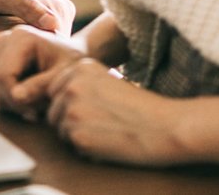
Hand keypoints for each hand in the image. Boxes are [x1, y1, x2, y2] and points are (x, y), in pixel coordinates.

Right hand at [0, 24, 85, 121]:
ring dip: (14, 101)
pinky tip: (32, 100)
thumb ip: (40, 87)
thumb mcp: (61, 77)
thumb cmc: (72, 64)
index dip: (14, 99)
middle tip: (39, 112)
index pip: (3, 75)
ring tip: (39, 104)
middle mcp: (6, 38)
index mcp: (21, 37)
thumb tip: (16, 96)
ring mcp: (0, 48)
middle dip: (15, 102)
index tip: (34, 113)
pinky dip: (12, 97)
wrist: (74, 57)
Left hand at [46, 58, 189, 166]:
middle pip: (53, 111)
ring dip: (77, 136)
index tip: (90, 111)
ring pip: (60, 130)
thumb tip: (58, 97)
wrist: (165, 126)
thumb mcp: (109, 80)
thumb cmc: (142, 107)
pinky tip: (107, 143)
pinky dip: (86, 150)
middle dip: (69, 121)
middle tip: (100, 125)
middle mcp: (72, 84)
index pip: (53, 90)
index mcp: (80, 67)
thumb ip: (82, 84)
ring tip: (105, 133)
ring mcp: (73, 110)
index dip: (68, 104)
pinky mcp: (77, 135)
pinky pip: (71, 147)